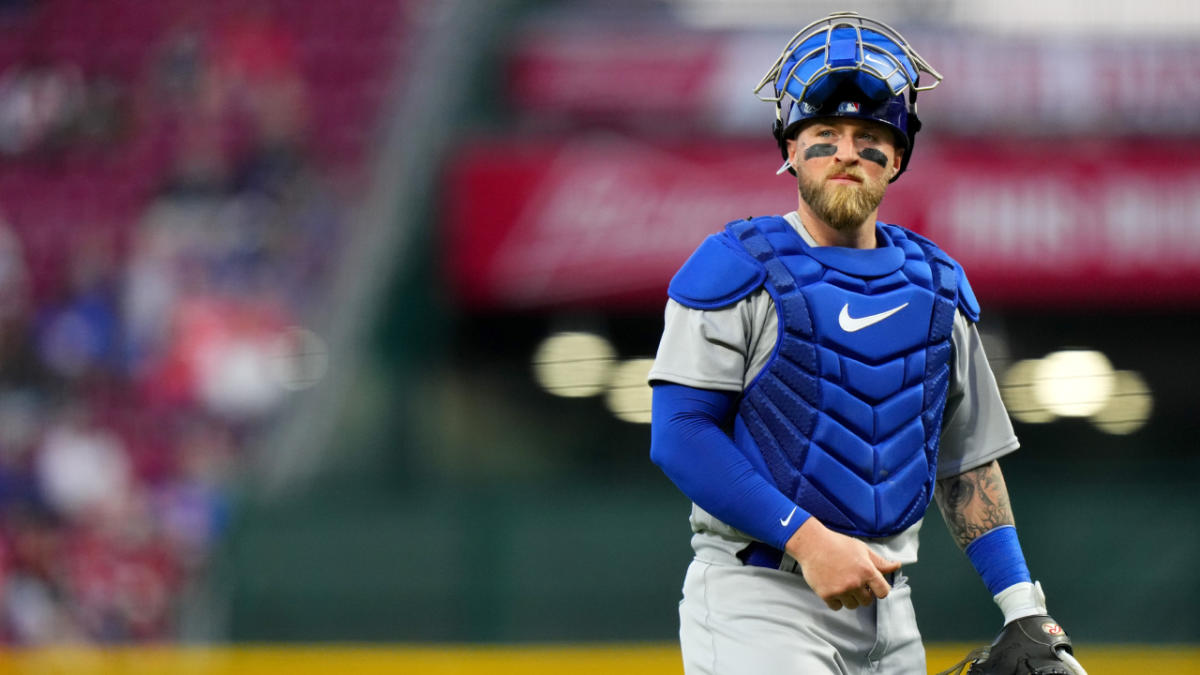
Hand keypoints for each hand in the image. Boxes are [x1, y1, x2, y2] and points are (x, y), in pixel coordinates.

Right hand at [783, 517, 901, 610]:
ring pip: (852, 605)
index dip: (879, 590)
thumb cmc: (838, 544)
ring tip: (842, 584)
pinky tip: (833, 588)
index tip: (872, 586)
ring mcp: (840, 590)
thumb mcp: (862, 549)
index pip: (883, 592)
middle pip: (867, 601)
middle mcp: (855, 583)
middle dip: (863, 594)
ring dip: (850, 598)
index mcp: (867, 571)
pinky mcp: (826, 594)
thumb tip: (897, 565)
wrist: (812, 544)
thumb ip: (880, 562)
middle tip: (854, 583)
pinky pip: (837, 607)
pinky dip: (836, 600)